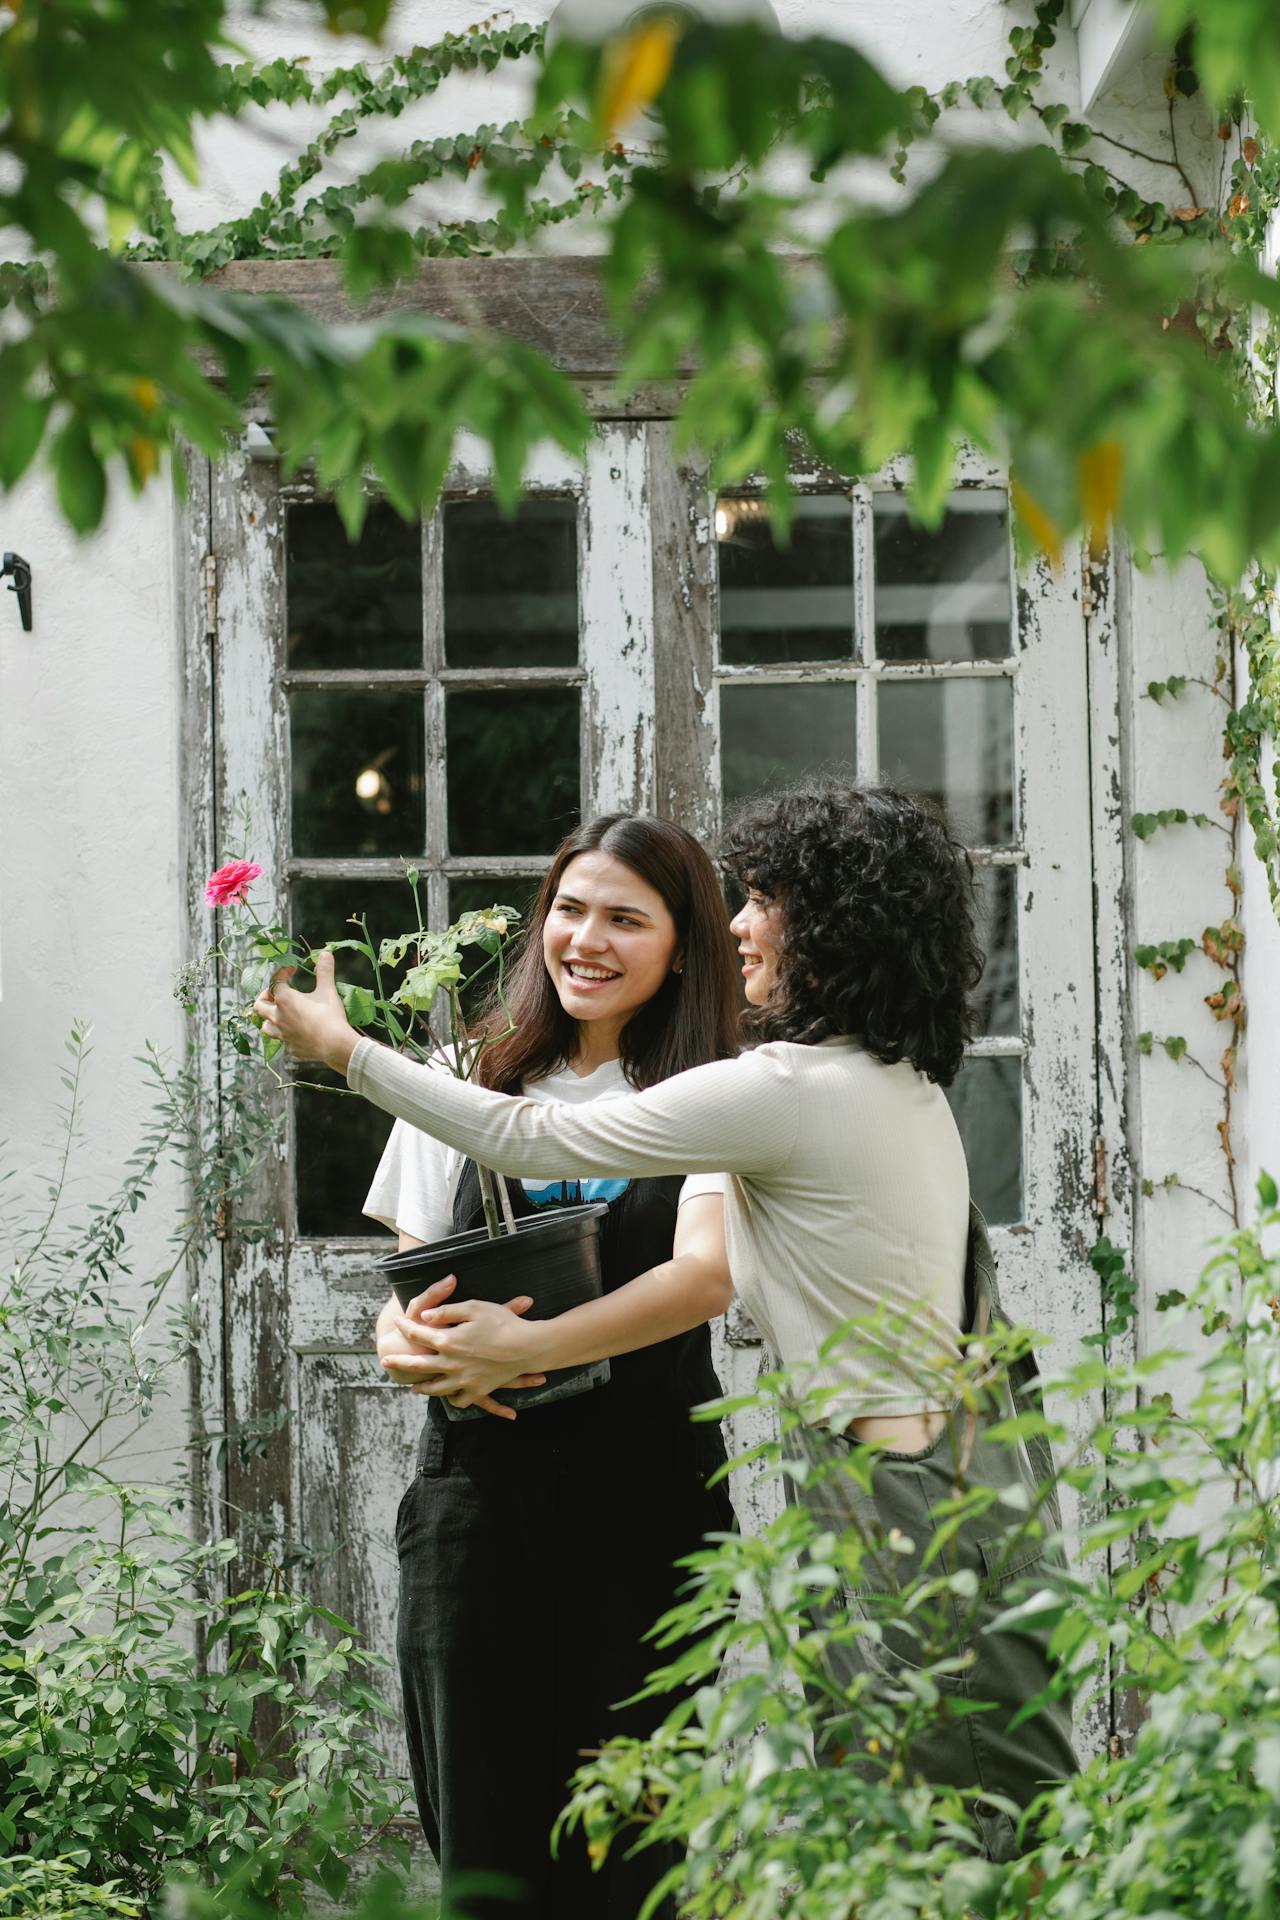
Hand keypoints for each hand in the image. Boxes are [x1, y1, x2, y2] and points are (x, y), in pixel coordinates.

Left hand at [254, 949, 358, 1074]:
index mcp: (284, 1000)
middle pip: (259, 1005)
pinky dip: (285, 1033)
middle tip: (276, 994)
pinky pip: (281, 1039)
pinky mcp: (289, 1047)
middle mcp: (278, 1017)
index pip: (275, 981)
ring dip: (270, 1018)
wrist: (336, 1045)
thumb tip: (326, 953)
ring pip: (265, 1025)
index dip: (283, 973)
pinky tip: (295, 1031)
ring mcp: (282, 1034)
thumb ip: (324, 971)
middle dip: (265, 996)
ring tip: (280, 1014)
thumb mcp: (328, 991)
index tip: (292, 970)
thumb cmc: (330, 1016)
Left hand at [382, 1277, 547, 1420]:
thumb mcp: (473, 1307)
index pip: (418, 1333)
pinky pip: (460, 1400)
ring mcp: (464, 1380)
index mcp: (448, 1341)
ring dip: (422, 1388)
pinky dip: (453, 1400)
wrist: (528, 1347)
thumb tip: (424, 1316)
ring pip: (436, 1388)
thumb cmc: (502, 1322)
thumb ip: (446, 1310)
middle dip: (400, 1362)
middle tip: (384, 1362)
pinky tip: (449, 1397)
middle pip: (419, 1365)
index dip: (405, 1326)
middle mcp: (452, 1363)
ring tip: (412, 1389)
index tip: (397, 1322)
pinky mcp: (479, 1390)